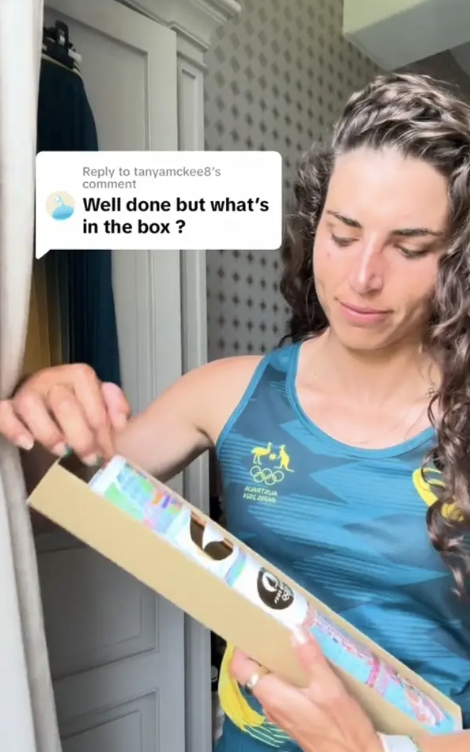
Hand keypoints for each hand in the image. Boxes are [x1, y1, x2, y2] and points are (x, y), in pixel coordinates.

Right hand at [0, 364, 129, 463]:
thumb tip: (122, 422)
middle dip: (81, 437)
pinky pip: (3, 412)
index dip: (103, 430)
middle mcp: (52, 378)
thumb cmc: (78, 406)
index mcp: (79, 376)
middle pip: (65, 405)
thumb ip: (115, 407)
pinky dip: (14, 429)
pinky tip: (27, 445)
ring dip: (48, 433)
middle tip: (89, 459)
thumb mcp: (101, 404)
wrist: (46, 403)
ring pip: (31, 406)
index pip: (94, 400)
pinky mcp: (9, 406)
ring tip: (62, 452)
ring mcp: (27, 391)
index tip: (107, 454)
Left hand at [229, 627, 382, 751]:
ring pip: (270, 682)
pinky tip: (309, 667)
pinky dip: (290, 676)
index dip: (242, 647)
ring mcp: (283, 714)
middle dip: (264, 649)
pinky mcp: (295, 718)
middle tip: (278, 628)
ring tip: (295, 642)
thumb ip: (311, 659)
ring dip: (279, 662)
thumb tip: (295, 630)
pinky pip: (284, 691)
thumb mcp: (330, 689)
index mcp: (273, 696)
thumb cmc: (342, 728)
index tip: (254, 628)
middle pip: (255, 672)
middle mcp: (272, 706)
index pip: (240, 668)